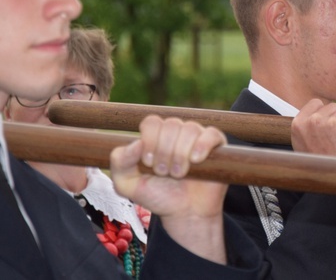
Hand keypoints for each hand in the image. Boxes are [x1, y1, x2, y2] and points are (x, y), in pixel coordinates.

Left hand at [110, 116, 228, 263]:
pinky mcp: (216, 145)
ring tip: (179, 174)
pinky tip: (195, 160)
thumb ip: (119, 163)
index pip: (152, 122)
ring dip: (180, 154)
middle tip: (164, 173)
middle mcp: (177, 132)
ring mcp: (197, 136)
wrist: (184, 213)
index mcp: (156, 135)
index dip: (149, 141)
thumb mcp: (128, 185)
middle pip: (170, 125)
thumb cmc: (157, 196)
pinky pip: (210, 134)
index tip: (149, 164)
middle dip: (164, 152)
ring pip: (189, 129)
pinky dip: (202, 145)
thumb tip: (135, 143)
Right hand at [291, 99, 335, 158]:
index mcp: (299, 124)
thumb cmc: (318, 164)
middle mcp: (314, 121)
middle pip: (333, 106)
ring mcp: (332, 124)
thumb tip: (314, 113)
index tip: (328, 122)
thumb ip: (305, 126)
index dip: (324, 112)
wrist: (333, 181)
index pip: (315, 103)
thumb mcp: (300, 144)